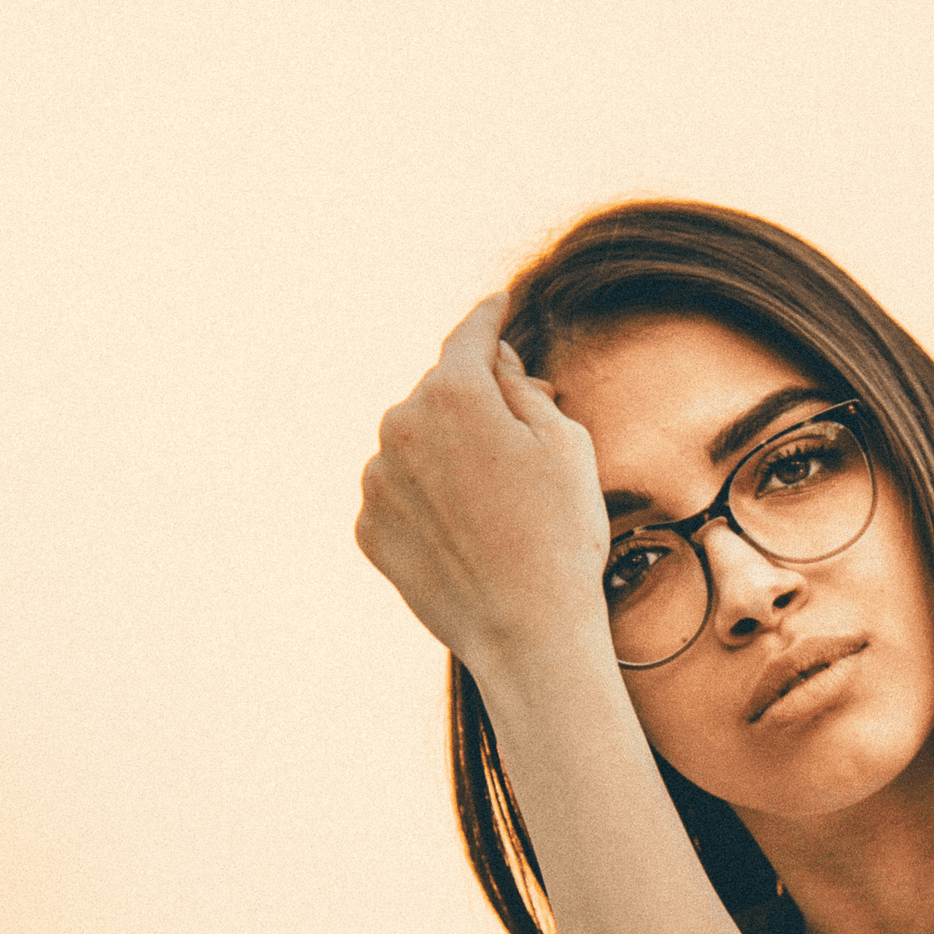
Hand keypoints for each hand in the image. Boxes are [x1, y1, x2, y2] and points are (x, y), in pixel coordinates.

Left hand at [356, 294, 611, 676]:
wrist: (528, 632)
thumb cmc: (561, 534)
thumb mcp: (565, 443)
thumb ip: (521, 386)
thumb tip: (492, 361)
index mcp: (453, 393)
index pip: (469, 337)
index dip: (488, 314)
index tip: (498, 301)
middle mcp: (400, 425)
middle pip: (440, 393)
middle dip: (476, 402)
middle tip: (524, 438)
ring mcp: (377, 479)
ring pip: (413, 443)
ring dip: (446, 453)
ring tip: (495, 502)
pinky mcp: (368, 528)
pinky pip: (398, 492)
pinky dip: (426, 498)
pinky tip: (466, 530)